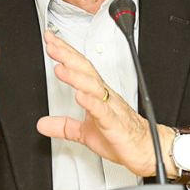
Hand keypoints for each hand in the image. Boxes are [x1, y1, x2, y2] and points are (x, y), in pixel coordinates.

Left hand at [35, 30, 174, 176]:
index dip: (65, 53)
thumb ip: (64, 126)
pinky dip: (91, 103)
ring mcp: (111, 108)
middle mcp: (105, 96)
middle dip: (68, 57)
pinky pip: (103, 111)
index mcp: (97, 94)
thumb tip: (43, 124)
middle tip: (52, 45)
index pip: (80, 68)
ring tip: (60, 68)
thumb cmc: (121, 136)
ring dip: (76, 77)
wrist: (146, 149)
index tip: (51, 41)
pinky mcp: (115, 124)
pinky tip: (80, 96)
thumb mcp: (84, 133)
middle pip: (85, 70)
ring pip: (93, 87)